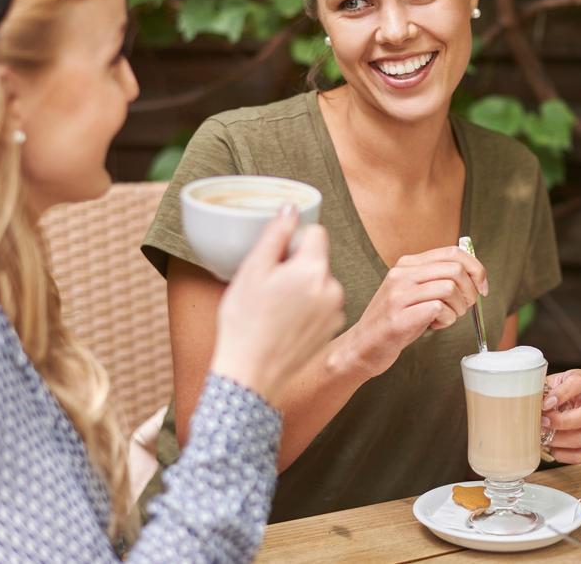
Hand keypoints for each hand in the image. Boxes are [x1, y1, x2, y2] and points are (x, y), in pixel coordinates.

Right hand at [211, 207, 344, 401]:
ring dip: (302, 288)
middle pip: (317, 259)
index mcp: (314, 269)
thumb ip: (276, 233)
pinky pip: (322, 305)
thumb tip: (291, 208)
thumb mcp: (252, 270)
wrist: (251, 373)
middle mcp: (333, 288)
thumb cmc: (245, 322)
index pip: (315, 233)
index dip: (292, 241)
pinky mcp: (331, 330)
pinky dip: (307, 309)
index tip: (274, 259)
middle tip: (268, 288)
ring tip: (275, 309)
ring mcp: (335, 312)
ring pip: (319, 283)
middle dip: (295, 266)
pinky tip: (284, 324)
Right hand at [330, 246, 487, 378]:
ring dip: (459, 308)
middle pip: (455, 270)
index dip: (476, 268)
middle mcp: (402, 274)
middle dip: (470, 291)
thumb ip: (436, 278)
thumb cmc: (396, 320)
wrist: (364, 345)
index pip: (452, 252)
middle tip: (465, 307)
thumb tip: (474, 273)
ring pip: (449, 288)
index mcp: (407, 264)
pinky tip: (435, 325)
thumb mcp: (414, 291)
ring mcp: (399, 294)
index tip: (482, 287)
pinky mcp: (399, 316)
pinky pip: (439, 309)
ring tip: (448, 317)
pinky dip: (446, 320)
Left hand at [542, 369, 580, 463]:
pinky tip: (552, 448)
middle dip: (562, 422)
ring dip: (559, 440)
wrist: (551, 405)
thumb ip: (538, 389)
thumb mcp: (543, 384)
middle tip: (543, 422)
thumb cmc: (547, 393)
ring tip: (543, 436)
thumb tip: (527, 403)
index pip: (578, 383)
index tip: (545, 404)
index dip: (562, 394)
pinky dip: (563, 454)